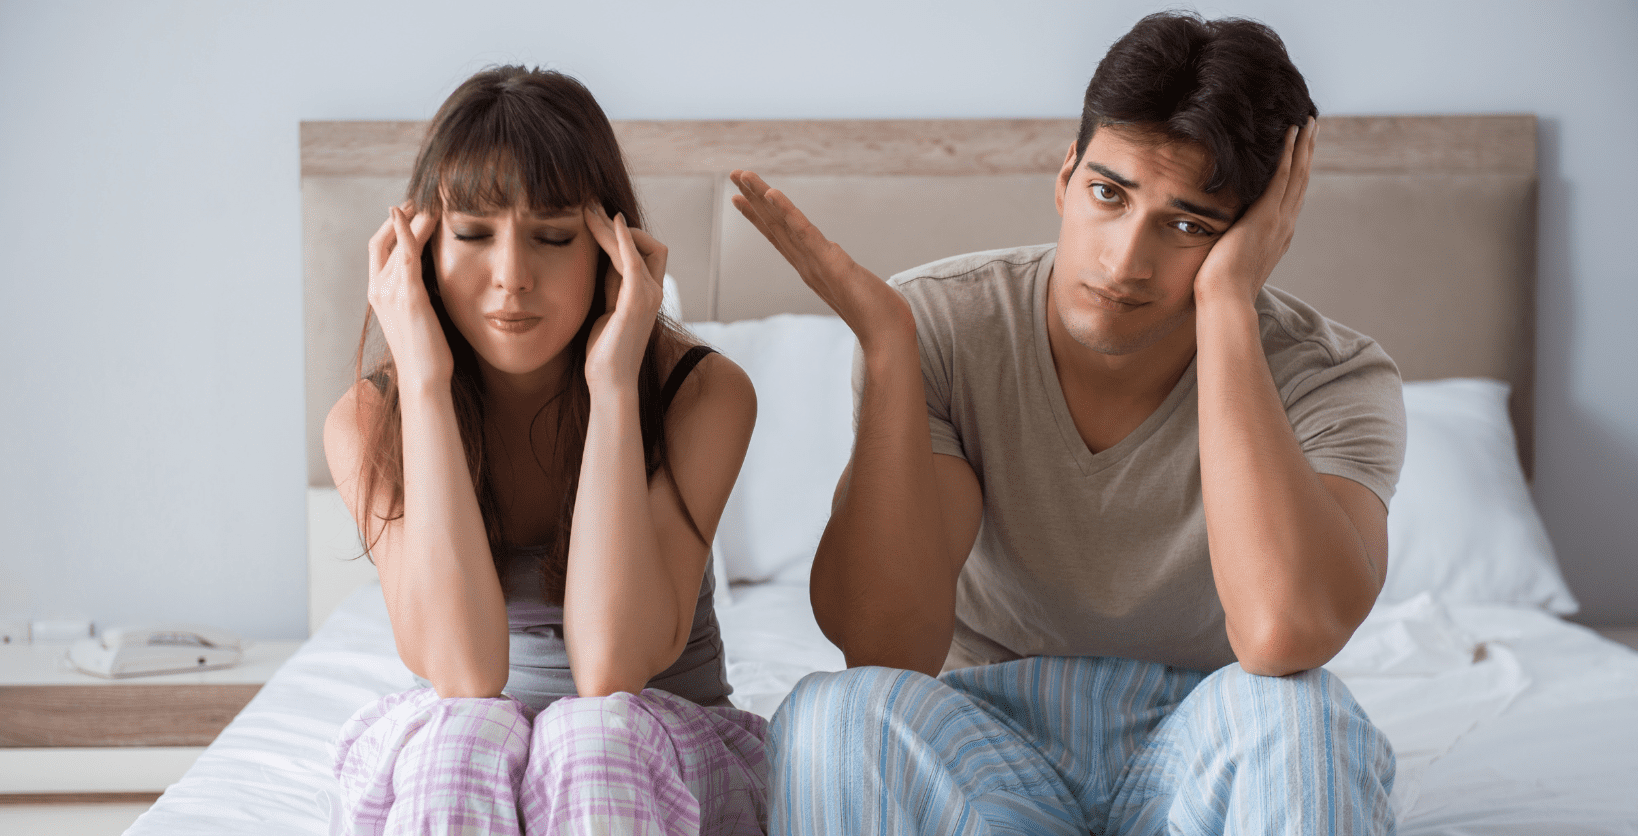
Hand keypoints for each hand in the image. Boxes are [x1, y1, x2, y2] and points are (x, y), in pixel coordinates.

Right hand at [367, 204, 449, 389]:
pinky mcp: (408, 294)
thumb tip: (433, 278)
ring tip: (435, 204)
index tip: (410, 212)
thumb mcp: (418, 316)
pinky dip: (406, 229)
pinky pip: (406, 253)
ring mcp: (389, 291)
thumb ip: (418, 293)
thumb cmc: (426, 353)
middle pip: (382, 240)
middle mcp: (378, 289)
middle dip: (399, 217)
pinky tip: (412, 213)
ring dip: (416, 220)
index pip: (378, 250)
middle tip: (422, 200)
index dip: (390, 228)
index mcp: (378, 294)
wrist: (424, 378)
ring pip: (399, 243)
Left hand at [583, 206, 665, 389]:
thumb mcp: (606, 308)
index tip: (597, 221)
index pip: (645, 251)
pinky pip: (633, 260)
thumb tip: (602, 260)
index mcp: (646, 293)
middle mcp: (654, 291)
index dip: (624, 235)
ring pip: (637, 246)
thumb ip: (610, 285)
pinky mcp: (637, 300)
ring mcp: (649, 295)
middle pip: (647, 243)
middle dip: (616, 224)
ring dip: (610, 226)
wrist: (610, 381)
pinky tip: (609, 222)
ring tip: (587, 211)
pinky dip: (623, 238)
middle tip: (589, 206)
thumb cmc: (604, 351)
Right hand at [729, 170, 912, 347]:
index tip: (740, 198)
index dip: (759, 217)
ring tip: (742, 175)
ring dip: (761, 198)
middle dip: (752, 200)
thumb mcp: (854, 288)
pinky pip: (804, 233)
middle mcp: (807, 266)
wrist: (888, 337)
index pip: (780, 237)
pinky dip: (787, 212)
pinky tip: (771, 193)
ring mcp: (815, 264)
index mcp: (811, 269)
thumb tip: (840, 266)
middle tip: (733, 174)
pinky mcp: (830, 263)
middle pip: (774, 227)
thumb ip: (842, 275)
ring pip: (782, 225)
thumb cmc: (878, 316)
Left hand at [1194, 118, 1316, 307]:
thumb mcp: (1234, 260)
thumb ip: (1236, 243)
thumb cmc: (1222, 288)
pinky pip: (1281, 177)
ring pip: (1297, 174)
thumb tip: (1224, 235)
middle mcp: (1285, 226)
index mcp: (1278, 236)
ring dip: (1303, 145)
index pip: (1292, 197)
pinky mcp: (1266, 216)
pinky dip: (1288, 154)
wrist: (1226, 300)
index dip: (1299, 172)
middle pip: (1301, 180)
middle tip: (1312, 126)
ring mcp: (1279, 220)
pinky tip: (1290, 133)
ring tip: (1308, 121)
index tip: (1302, 152)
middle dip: (1307, 152)